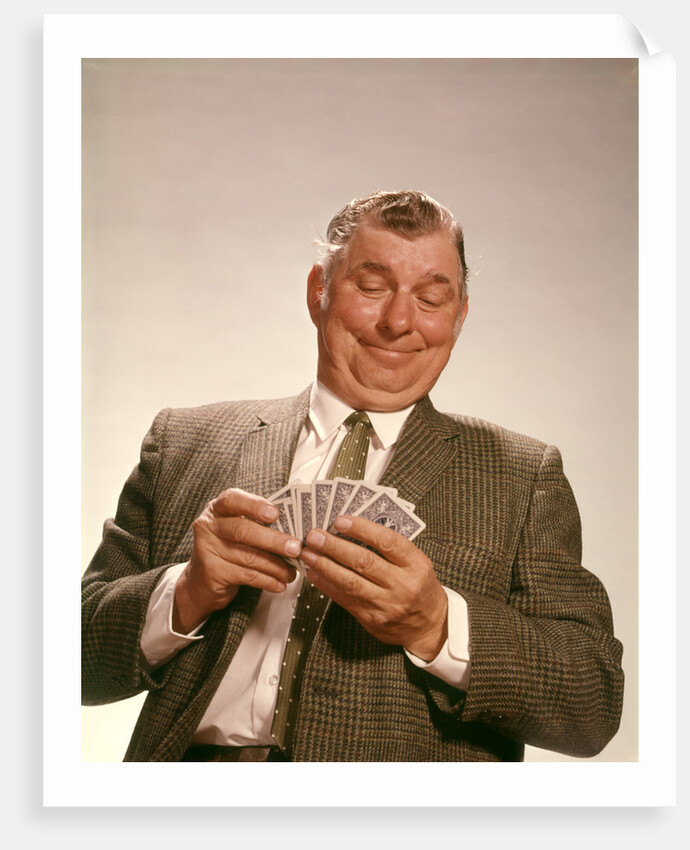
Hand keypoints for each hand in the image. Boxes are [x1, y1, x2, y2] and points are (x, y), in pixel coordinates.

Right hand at [173, 488, 301, 632]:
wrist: (199, 583)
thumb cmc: (226, 550)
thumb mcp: (236, 531)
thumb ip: (258, 525)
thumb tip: (293, 530)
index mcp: (217, 509)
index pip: (233, 499)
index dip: (255, 505)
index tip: (275, 514)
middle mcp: (209, 525)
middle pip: (243, 530)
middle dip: (274, 540)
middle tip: (295, 548)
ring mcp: (207, 549)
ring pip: (248, 556)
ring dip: (275, 566)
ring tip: (291, 572)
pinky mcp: (212, 571)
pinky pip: (246, 575)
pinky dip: (267, 580)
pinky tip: (279, 583)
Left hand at [300, 515, 447, 660]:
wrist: (430, 626)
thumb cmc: (419, 587)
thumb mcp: (416, 563)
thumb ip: (390, 548)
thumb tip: (351, 530)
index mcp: (416, 565)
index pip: (387, 541)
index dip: (361, 529)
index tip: (340, 521)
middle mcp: (403, 585)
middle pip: (364, 561)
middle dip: (335, 547)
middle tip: (315, 536)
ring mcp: (387, 604)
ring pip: (350, 582)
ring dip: (325, 566)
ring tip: (308, 553)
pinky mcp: (372, 619)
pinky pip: (345, 599)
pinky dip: (327, 585)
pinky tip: (315, 573)